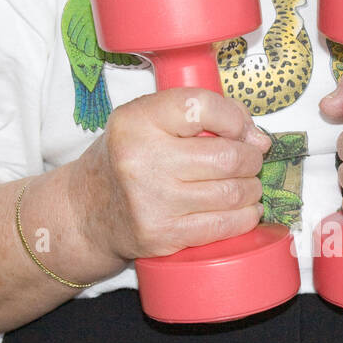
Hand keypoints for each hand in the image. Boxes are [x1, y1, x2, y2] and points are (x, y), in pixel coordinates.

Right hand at [72, 87, 271, 261]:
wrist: (86, 211)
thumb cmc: (127, 160)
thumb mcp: (148, 121)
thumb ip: (202, 113)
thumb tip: (257, 137)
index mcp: (137, 121)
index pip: (202, 107)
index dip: (235, 118)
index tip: (243, 130)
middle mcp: (142, 159)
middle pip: (227, 156)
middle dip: (250, 159)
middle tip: (250, 160)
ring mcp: (152, 201)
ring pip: (231, 193)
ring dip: (251, 188)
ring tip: (247, 184)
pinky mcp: (162, 234)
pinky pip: (222, 226)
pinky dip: (244, 217)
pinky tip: (245, 209)